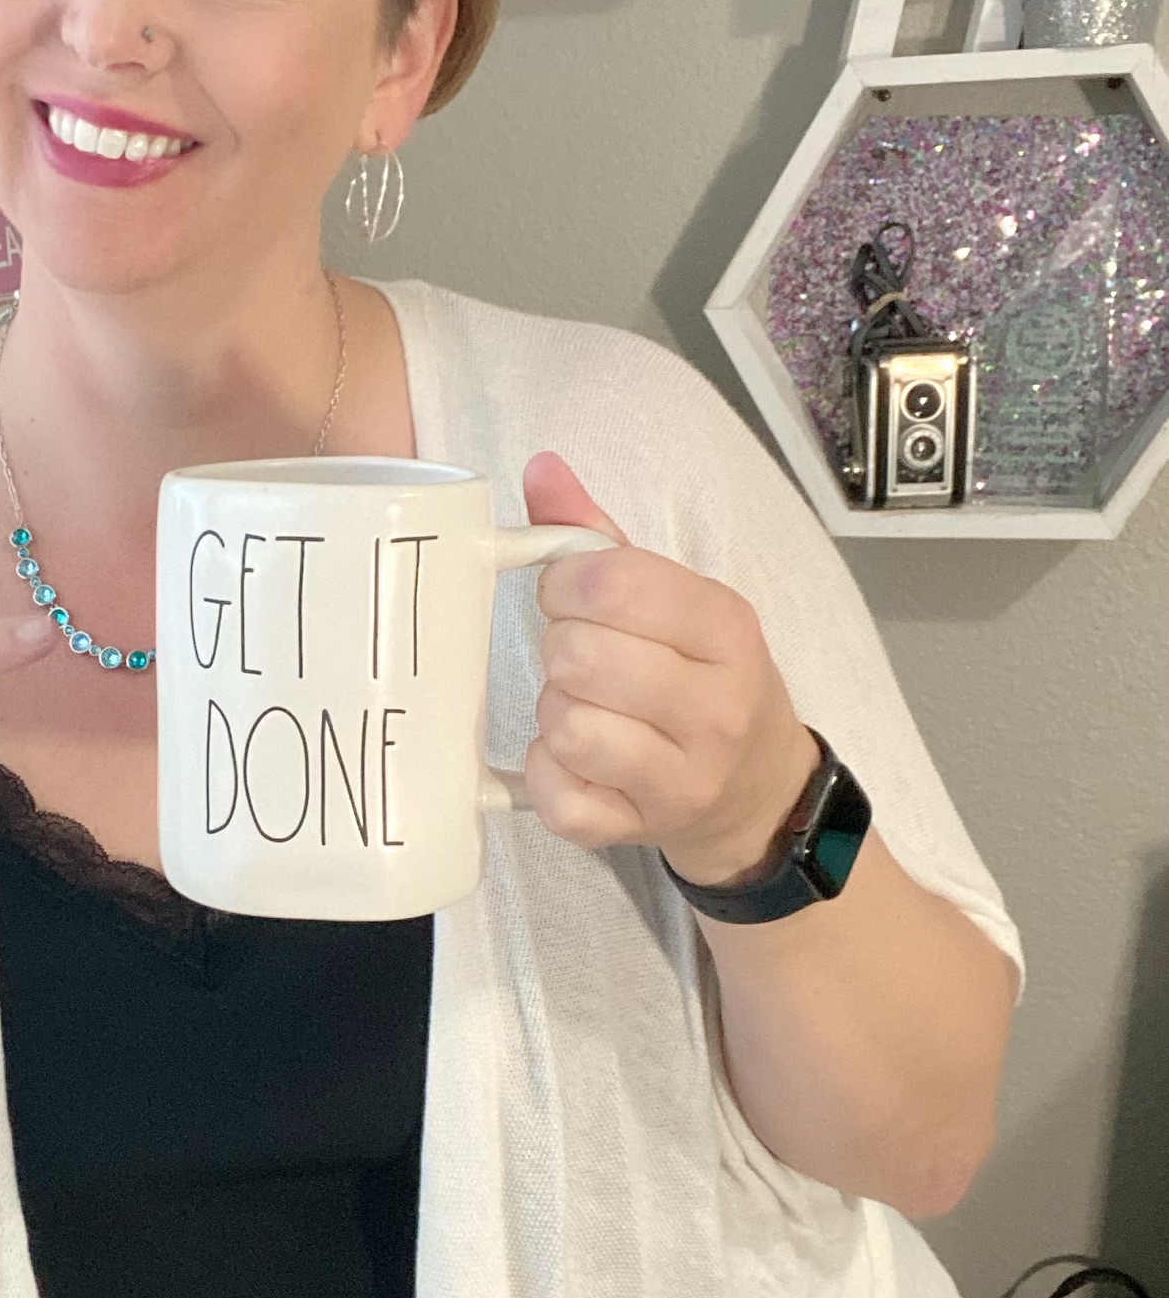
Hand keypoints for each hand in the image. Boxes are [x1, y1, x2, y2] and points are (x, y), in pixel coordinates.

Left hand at [521, 452, 819, 885]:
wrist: (756, 790)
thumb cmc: (701, 678)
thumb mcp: (674, 598)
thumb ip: (599, 534)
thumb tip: (540, 468)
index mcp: (727, 628)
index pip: (615, 584)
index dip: (565, 583)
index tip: (569, 596)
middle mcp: (716, 705)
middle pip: (580, 656)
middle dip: (560, 648)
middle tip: (581, 657)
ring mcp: (682, 776)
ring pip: (566, 726)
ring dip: (554, 710)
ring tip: (583, 706)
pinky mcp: (641, 829)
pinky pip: (557, 796)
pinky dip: (546, 774)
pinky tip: (573, 760)